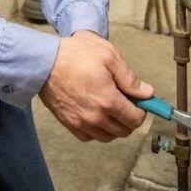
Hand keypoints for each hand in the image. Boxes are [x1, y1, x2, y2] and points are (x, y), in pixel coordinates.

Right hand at [38, 30, 152, 142]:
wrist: (43, 60)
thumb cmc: (74, 54)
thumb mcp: (107, 55)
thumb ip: (129, 77)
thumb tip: (146, 93)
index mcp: (109, 101)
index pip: (135, 119)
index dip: (141, 110)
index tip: (138, 101)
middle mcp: (96, 117)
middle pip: (123, 131)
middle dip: (129, 118)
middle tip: (124, 102)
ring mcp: (81, 122)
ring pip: (107, 136)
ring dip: (114, 126)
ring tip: (109, 108)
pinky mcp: (69, 123)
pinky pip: (89, 136)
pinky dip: (96, 130)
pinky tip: (95, 115)